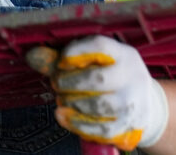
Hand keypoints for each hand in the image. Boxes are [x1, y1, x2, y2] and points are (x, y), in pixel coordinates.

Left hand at [27, 36, 167, 150]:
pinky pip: (102, 129)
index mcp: (122, 53)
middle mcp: (132, 76)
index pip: (100, 46)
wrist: (143, 103)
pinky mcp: (130, 125)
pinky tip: (65, 117)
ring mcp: (133, 102)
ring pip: (99, 106)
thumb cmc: (108, 76)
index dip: (76, 52)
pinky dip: (79, 124)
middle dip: (69, 82)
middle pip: (98, 79)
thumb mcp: (91, 62)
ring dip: (73, 104)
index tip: (60, 61)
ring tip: (62, 100)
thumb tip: (32, 56)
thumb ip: (60, 59)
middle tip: (56, 83)